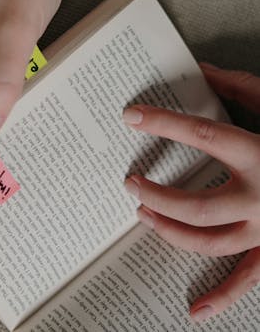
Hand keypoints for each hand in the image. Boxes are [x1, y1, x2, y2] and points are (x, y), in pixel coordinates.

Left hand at [122, 63, 259, 321]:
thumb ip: (243, 88)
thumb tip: (202, 71)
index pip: (203, 136)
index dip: (164, 124)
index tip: (131, 117)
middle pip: (197, 206)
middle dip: (157, 196)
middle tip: (130, 183)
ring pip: (210, 243)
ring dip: (171, 233)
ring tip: (143, 215)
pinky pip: (247, 278)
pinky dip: (222, 296)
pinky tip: (195, 310)